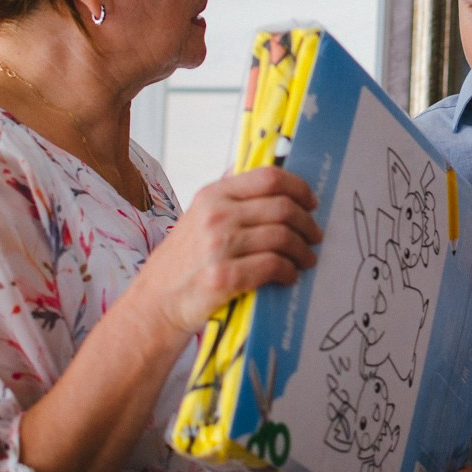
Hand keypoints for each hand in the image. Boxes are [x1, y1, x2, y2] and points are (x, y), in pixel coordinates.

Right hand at [136, 166, 322, 338]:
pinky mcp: (223, 277)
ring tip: (306, 259)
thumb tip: (269, 168)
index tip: (311, 202)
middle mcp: (215, 215)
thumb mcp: (198, 215)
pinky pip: (273, 266)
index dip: (299, 188)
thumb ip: (230, 194)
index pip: (268, 177)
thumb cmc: (184, 262)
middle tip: (315, 235)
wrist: (156, 303)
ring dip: (303, 250)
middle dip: (307, 223)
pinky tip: (289, 276)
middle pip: (282, 207)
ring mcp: (218, 246)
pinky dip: (289, 271)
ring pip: (282, 237)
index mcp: (213, 195)